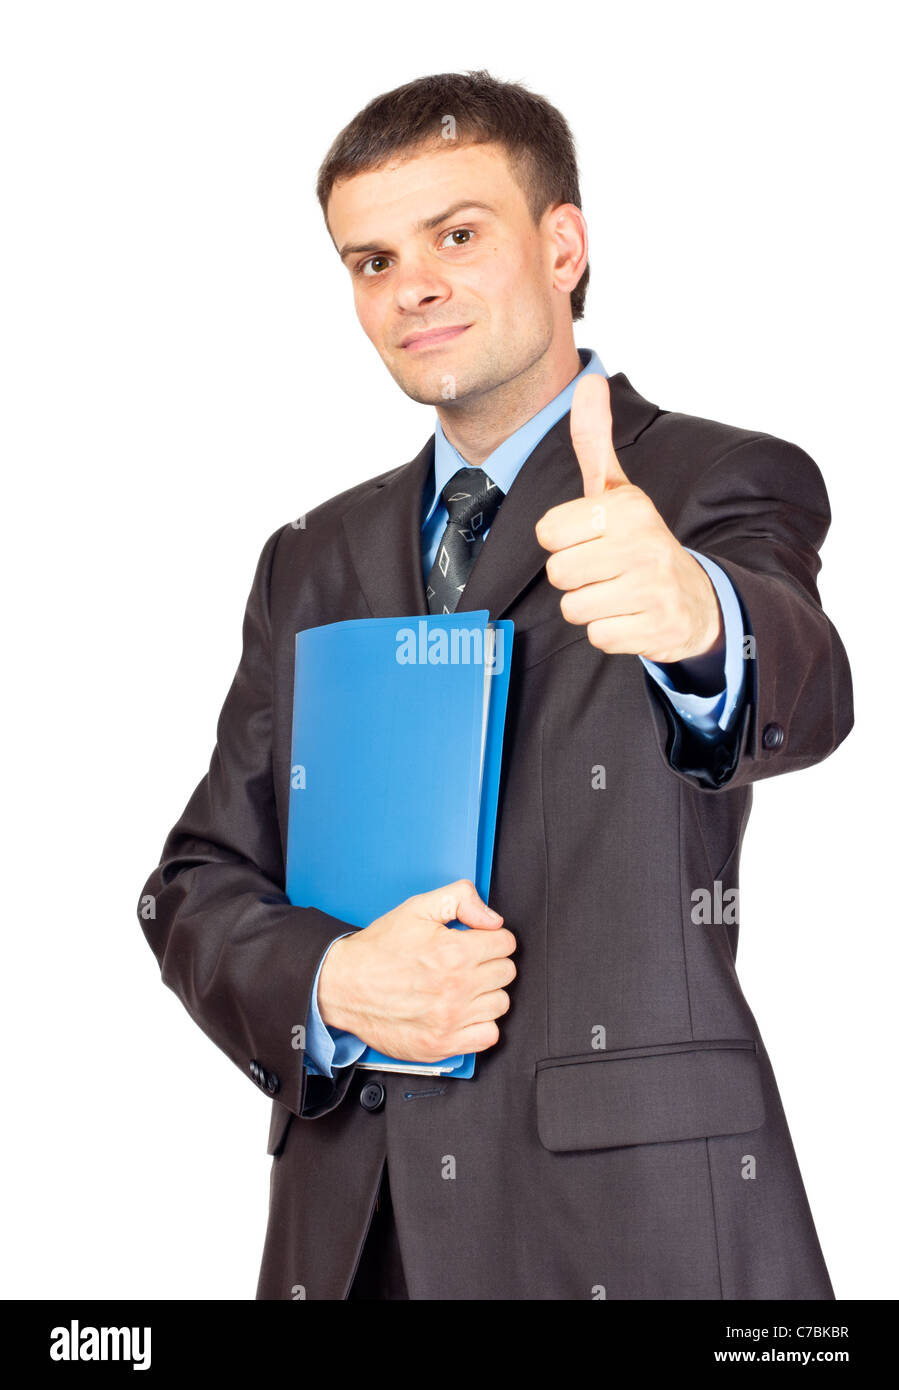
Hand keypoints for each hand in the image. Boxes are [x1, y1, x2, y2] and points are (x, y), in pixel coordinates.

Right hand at [317, 880, 516, 1063]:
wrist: (344, 985)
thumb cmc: (379, 950)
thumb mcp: (417, 908)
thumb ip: (461, 900)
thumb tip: (493, 919)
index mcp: (454, 952)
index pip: (506, 943)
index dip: (491, 938)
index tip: (478, 942)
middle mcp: (456, 988)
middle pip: (506, 973)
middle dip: (490, 962)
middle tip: (467, 963)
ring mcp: (451, 1019)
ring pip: (501, 1004)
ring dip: (487, 993)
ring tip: (463, 987)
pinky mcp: (443, 1044)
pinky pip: (488, 1036)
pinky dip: (480, 1025)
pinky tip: (463, 1011)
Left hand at [534, 374, 722, 664]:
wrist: (695, 597)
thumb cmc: (640, 541)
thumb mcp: (618, 490)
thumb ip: (594, 441)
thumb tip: (588, 381)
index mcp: (626, 506)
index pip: (548, 532)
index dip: (563, 540)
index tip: (592, 538)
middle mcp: (642, 543)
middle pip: (558, 572)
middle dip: (575, 577)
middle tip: (605, 569)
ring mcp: (651, 588)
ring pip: (573, 608)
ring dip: (590, 605)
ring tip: (617, 591)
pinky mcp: (655, 628)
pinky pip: (597, 636)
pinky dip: (609, 632)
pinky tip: (630, 615)